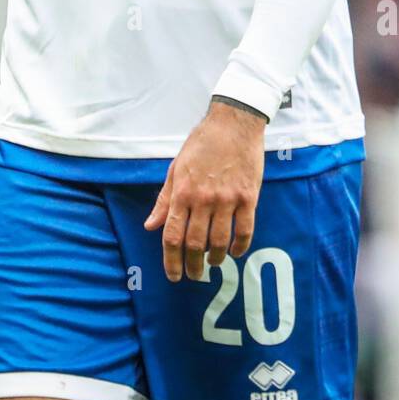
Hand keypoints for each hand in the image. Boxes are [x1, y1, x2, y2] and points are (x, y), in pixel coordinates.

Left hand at [144, 99, 265, 282]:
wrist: (233, 123)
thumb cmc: (202, 143)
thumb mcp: (176, 168)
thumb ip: (164, 200)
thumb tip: (150, 225)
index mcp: (182, 192)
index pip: (172, 235)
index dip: (171, 261)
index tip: (173, 276)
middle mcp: (203, 199)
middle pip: (195, 243)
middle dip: (192, 265)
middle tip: (193, 275)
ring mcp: (227, 199)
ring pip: (220, 241)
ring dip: (216, 258)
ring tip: (214, 263)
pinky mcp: (248, 197)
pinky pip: (245, 230)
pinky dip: (240, 246)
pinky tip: (235, 251)